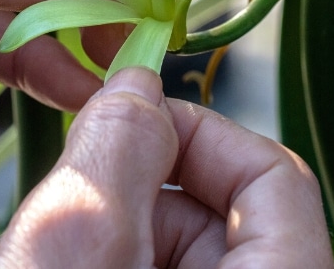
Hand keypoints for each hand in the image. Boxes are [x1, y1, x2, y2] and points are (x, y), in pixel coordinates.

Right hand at [0, 68, 332, 267]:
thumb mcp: (76, 241)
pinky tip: (63, 260)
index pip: (275, 175)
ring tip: (57, 243)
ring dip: (121, 224)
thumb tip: (139, 83)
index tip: (124, 118)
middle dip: (145, 180)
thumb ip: (118, 147)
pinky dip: (114, 257)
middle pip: (228, 208)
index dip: (197, 128)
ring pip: (186, 245)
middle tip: (73, 185)